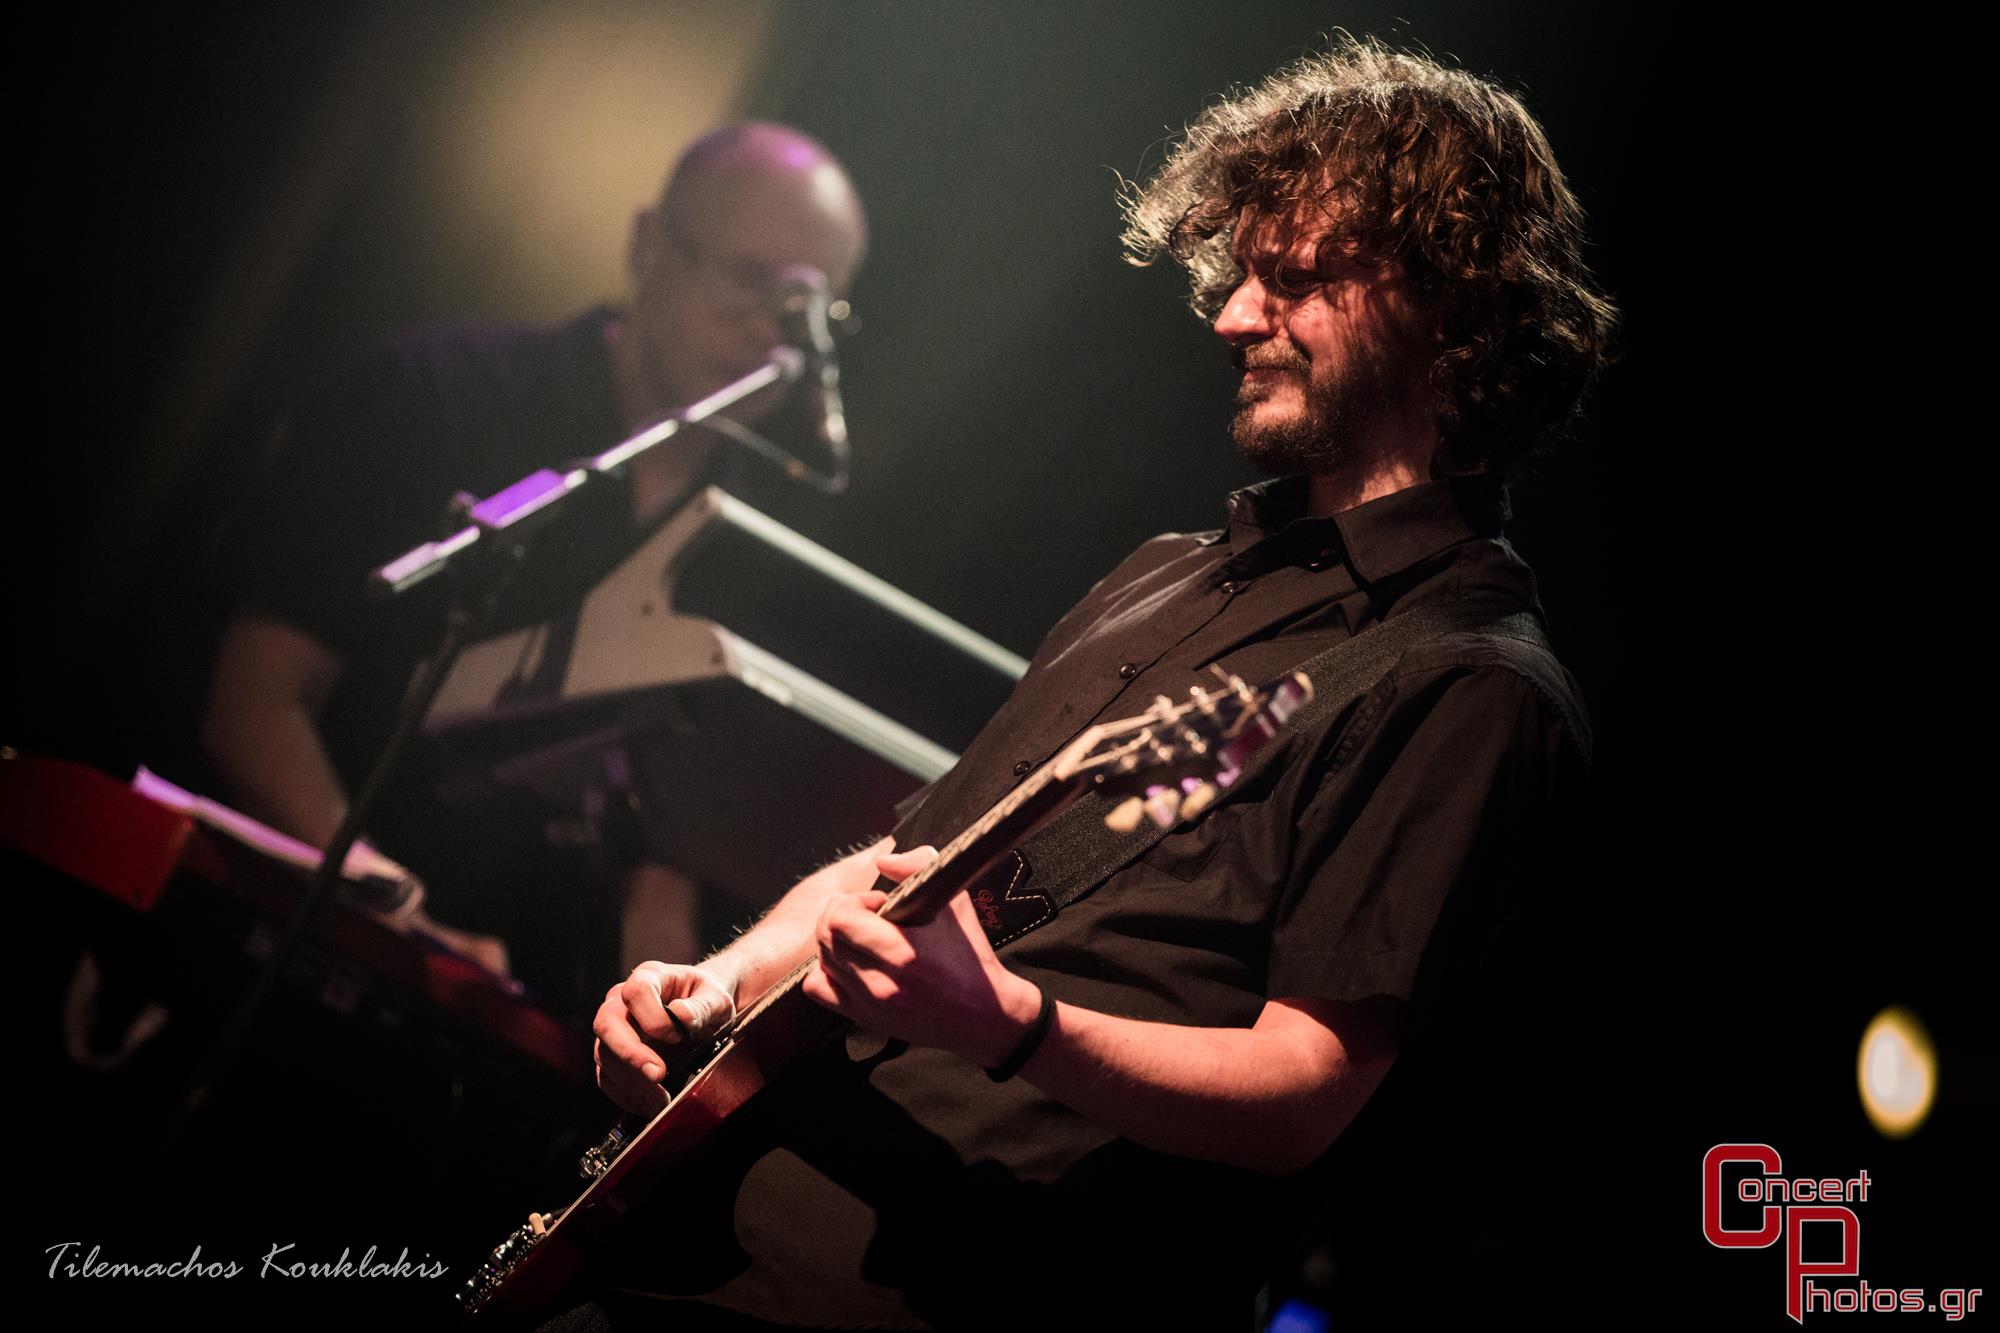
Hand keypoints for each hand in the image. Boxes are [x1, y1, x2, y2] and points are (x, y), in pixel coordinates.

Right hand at [593, 961, 737, 1115]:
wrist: (704, 1012)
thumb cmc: (708, 1000)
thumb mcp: (716, 999)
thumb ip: (702, 1006)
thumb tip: (680, 1015)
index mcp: (650, 977)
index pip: (636, 992)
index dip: (653, 1017)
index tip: (679, 1036)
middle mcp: (623, 1002)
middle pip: (607, 1024)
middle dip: (630, 1054)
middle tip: (658, 1076)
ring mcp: (614, 1030)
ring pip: (604, 1056)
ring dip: (631, 1083)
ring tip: (661, 1101)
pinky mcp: (613, 1057)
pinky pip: (607, 1079)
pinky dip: (627, 1096)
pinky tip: (650, 1105)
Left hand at [801, 846, 1042, 1068]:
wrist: (983, 1015)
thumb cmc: (970, 956)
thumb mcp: (954, 902)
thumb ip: (918, 867)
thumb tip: (882, 860)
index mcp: (903, 953)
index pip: (840, 918)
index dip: (855, 901)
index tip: (880, 903)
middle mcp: (882, 982)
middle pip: (825, 936)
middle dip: (842, 915)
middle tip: (869, 915)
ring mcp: (870, 1004)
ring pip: (822, 959)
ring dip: (837, 940)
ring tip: (865, 938)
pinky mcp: (864, 1018)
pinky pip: (819, 987)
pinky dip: (827, 969)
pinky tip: (851, 961)